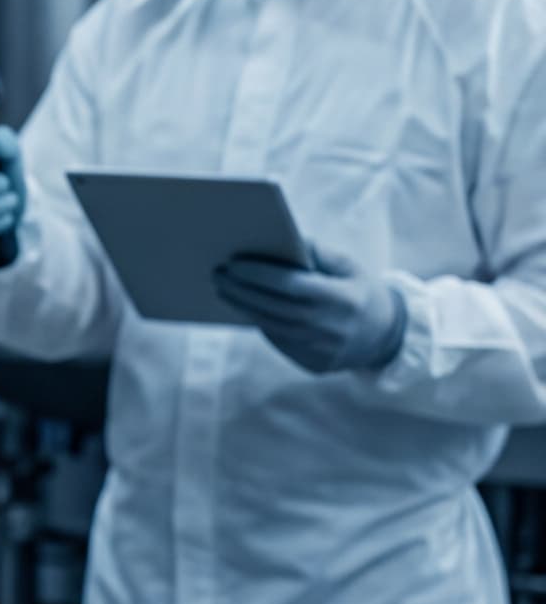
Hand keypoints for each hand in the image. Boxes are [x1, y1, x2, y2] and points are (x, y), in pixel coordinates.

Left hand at [212, 245, 406, 374]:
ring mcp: (322, 350)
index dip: (259, 274)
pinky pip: (279, 342)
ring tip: (223, 289)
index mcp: (342, 299)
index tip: (232, 263)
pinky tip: (244, 307)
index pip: (291, 285)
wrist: (386, 336)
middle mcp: (331, 328)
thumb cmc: (359, 291)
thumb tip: (276, 239)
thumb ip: (315, 252)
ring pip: (272, 327)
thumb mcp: (347, 266)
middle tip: (216, 274)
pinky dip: (260, 323)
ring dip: (243, 307)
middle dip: (241, 290)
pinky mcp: (313, 364)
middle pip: (274, 308)